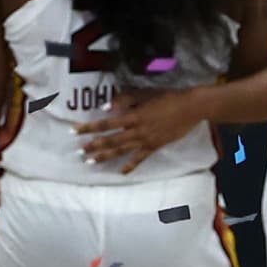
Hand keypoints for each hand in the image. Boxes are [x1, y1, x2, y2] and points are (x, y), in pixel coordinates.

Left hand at [76, 88, 206, 173]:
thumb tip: (106, 107)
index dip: (89, 127)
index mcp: (132, 116)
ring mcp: (146, 140)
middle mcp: (137, 130)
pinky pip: (140, 158)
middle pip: (110, 140)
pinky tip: (121, 172)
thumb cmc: (167, 97)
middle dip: (93, 146)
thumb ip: (125, 100)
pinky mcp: (155, 146)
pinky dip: (130, 166)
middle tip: (79, 152)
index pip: (105, 123)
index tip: (75, 131)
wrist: (190, 108)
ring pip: (121, 150)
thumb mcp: (144, 94)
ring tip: (92, 162)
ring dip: (105, 156)